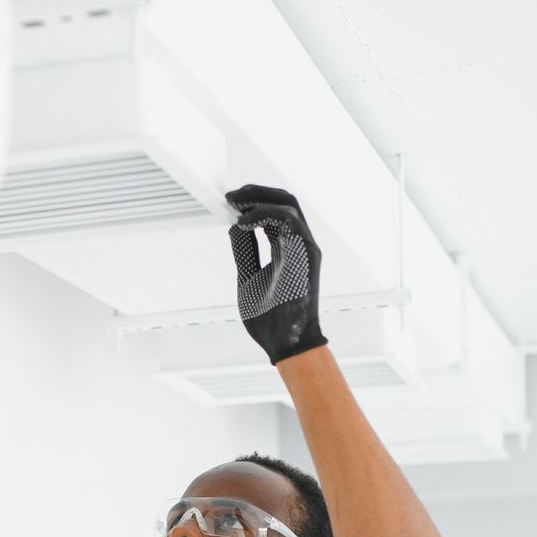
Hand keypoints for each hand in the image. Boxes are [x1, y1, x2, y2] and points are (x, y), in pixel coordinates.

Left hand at [225, 184, 325, 363]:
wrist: (285, 344)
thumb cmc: (270, 318)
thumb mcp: (248, 277)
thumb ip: (244, 251)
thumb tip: (235, 226)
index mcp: (286, 248)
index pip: (273, 212)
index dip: (253, 201)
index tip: (230, 201)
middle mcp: (298, 243)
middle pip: (283, 201)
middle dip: (256, 192)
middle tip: (231, 195)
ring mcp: (304, 247)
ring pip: (288, 204)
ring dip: (260, 198)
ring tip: (235, 202)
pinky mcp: (306, 255)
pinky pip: (290, 222)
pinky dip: (266, 215)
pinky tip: (244, 222)